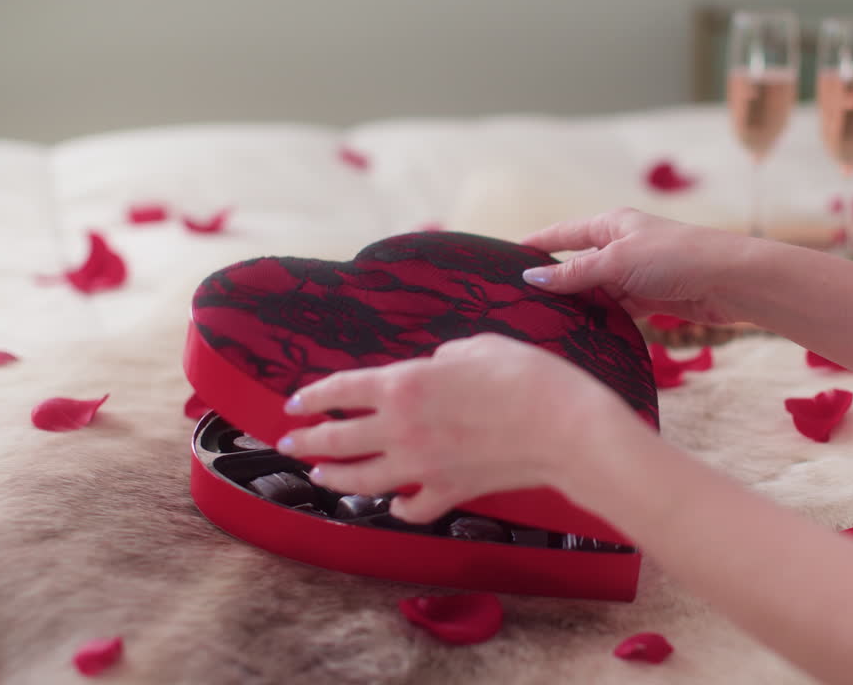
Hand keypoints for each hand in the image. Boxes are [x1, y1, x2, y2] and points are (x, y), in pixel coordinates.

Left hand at [276, 334, 641, 522]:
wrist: (563, 427)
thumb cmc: (526, 377)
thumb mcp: (478, 346)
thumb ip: (445, 357)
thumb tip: (436, 367)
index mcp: (403, 385)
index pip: (340, 390)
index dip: (313, 396)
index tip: (295, 402)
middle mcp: (402, 429)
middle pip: (337, 440)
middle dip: (307, 441)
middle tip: (290, 442)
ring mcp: (422, 467)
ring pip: (361, 479)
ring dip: (334, 477)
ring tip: (320, 475)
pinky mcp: (449, 492)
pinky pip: (411, 506)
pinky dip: (399, 506)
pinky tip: (395, 502)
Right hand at [521, 208, 755, 323]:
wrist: (732, 281)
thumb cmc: (677, 258)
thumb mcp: (617, 262)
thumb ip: (575, 273)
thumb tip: (532, 279)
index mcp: (613, 224)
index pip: (563, 233)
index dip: (536, 245)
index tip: (506, 258)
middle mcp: (623, 245)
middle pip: (579, 264)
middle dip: (556, 283)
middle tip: (522, 303)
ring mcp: (638, 273)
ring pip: (598, 291)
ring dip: (581, 305)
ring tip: (549, 324)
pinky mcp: (653, 298)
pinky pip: (618, 308)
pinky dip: (604, 318)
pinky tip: (586, 332)